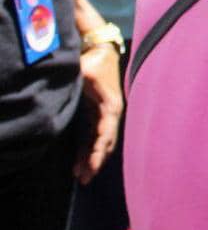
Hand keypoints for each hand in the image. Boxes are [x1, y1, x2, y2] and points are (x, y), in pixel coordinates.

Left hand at [74, 44, 123, 183]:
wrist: (102, 50)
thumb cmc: (95, 61)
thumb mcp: (86, 70)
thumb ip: (82, 82)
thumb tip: (73, 91)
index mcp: (111, 105)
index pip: (106, 133)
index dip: (99, 150)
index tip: (92, 165)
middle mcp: (111, 112)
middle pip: (106, 142)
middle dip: (96, 161)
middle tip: (84, 179)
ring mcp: (106, 114)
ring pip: (100, 142)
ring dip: (92, 158)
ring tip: (81, 177)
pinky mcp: (99, 113)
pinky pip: (95, 136)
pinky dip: (89, 150)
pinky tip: (80, 163)